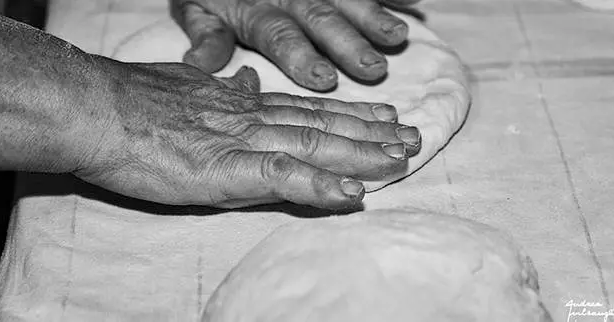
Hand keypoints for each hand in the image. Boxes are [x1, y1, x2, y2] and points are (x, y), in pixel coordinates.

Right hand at [78, 59, 420, 208]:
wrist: (96, 109)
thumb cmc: (133, 102)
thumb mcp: (188, 86)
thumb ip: (223, 89)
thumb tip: (245, 80)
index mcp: (243, 104)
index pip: (309, 108)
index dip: (351, 114)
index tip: (385, 116)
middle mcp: (253, 119)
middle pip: (324, 125)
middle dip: (372, 132)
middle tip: (413, 137)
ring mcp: (243, 142)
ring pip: (314, 147)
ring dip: (361, 155)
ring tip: (401, 159)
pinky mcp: (226, 169)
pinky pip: (283, 178)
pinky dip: (320, 186)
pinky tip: (352, 193)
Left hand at [170, 0, 420, 90]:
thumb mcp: (197, 7)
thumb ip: (205, 35)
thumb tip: (198, 63)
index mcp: (254, 12)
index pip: (279, 35)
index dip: (301, 57)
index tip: (324, 80)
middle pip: (320, 18)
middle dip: (348, 43)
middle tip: (373, 68)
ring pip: (345, 0)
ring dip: (374, 17)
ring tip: (399, 36)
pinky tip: (416, 4)